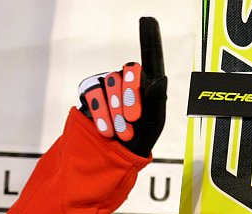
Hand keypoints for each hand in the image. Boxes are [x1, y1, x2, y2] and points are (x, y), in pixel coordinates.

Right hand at [78, 17, 166, 156]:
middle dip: (131, 98)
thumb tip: (161, 78)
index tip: (148, 19)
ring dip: (117, 111)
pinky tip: (107, 130)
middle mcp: (126, 79)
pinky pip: (93, 93)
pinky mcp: (90, 91)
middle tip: (133, 121)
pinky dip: (101, 113)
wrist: (115, 156)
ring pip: (110, 83)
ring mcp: (107, 84)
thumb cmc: (141, 138)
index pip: (150, 57)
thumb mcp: (154, 123)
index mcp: (148, 84)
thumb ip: (157, 101)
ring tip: (123, 132)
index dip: (149, 37)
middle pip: (129, 72)